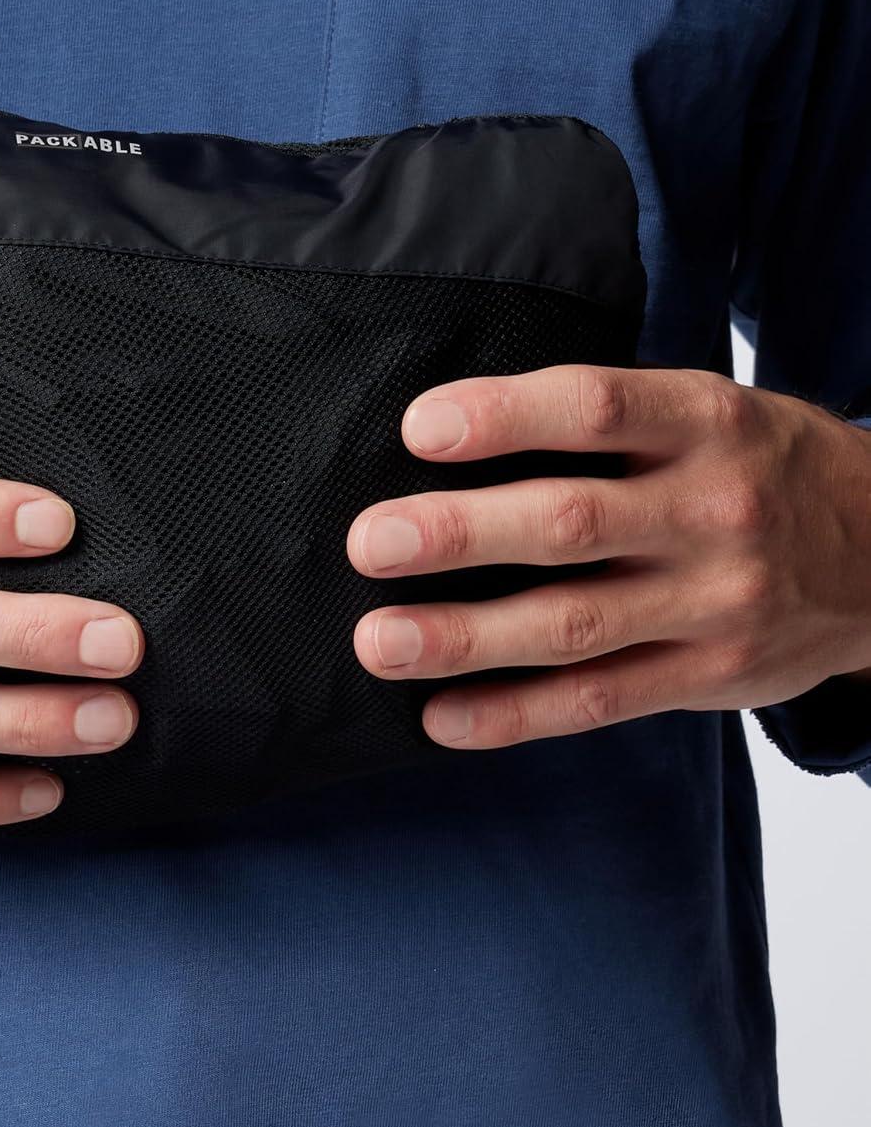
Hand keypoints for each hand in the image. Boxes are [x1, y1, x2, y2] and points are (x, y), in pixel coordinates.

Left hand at [347, 366, 870, 747]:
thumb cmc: (755, 465)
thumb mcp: (706, 409)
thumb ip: (605, 421)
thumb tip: (446, 431)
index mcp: (705, 421)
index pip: (596, 408)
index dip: (505, 417)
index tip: (419, 429)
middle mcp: (713, 508)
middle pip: (571, 522)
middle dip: (462, 534)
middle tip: (372, 543)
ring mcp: (715, 601)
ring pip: (575, 625)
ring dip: (466, 638)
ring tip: (380, 642)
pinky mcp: (710, 676)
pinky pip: (600, 701)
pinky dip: (516, 715)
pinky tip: (444, 717)